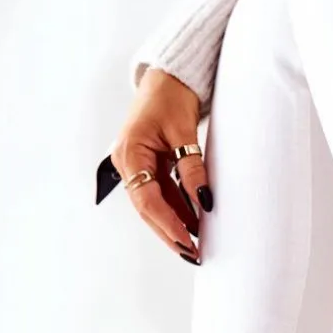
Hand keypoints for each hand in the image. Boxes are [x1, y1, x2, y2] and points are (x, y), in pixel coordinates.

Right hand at [110, 68, 211, 264]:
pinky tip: (193, 223)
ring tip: (197, 245)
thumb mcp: (183, 133)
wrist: (168, 77)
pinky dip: (178, 209)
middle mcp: (128, 164)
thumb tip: (204, 201)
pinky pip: (162, 194)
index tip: (187, 242)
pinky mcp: (149, 166)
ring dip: (175, 224)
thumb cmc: (171, 97)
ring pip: (155, 205)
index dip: (168, 224)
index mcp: (129, 154)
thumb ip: (192, 168)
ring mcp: (137, 166)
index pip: (148, 200)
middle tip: (194, 255)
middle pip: (148, 209)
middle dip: (170, 233)